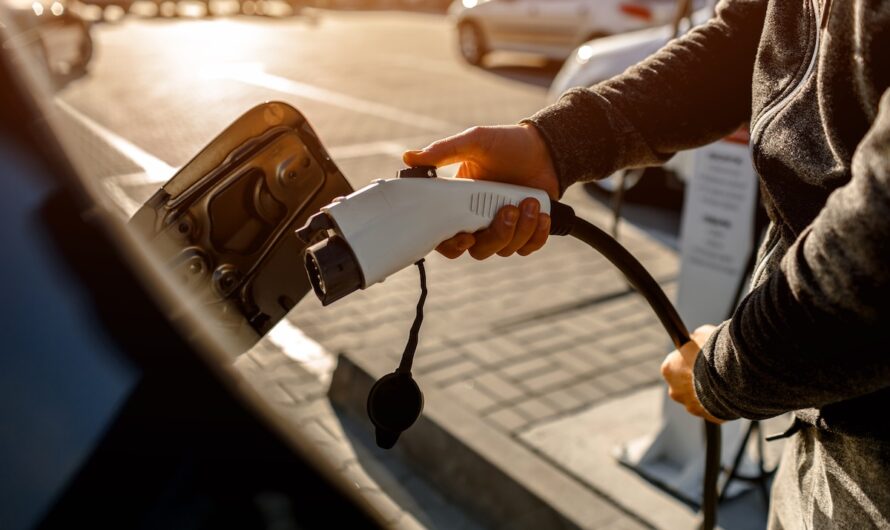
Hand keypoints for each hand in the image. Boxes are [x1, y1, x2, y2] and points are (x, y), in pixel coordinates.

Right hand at [403, 124, 558, 259]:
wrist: (545, 147)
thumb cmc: (506, 143)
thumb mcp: (473, 142)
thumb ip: (443, 151)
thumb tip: (409, 157)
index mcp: (460, 204)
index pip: (446, 237)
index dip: (452, 245)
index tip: (467, 236)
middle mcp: (479, 221)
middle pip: (478, 250)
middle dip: (496, 235)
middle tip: (509, 210)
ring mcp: (504, 227)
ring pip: (504, 249)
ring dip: (520, 230)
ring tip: (530, 202)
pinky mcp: (527, 230)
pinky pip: (528, 247)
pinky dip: (536, 235)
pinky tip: (540, 214)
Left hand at [660, 324, 724, 423]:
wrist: (735, 374)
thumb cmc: (715, 351)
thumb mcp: (702, 334)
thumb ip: (695, 339)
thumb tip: (695, 338)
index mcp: (668, 369)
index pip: (674, 364)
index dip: (688, 359)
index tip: (699, 355)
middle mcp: (675, 391)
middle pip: (685, 383)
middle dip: (697, 377)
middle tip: (714, 368)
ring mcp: (692, 406)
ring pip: (700, 397)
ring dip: (710, 391)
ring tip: (726, 380)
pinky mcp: (710, 417)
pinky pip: (715, 407)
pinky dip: (722, 401)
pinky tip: (733, 392)